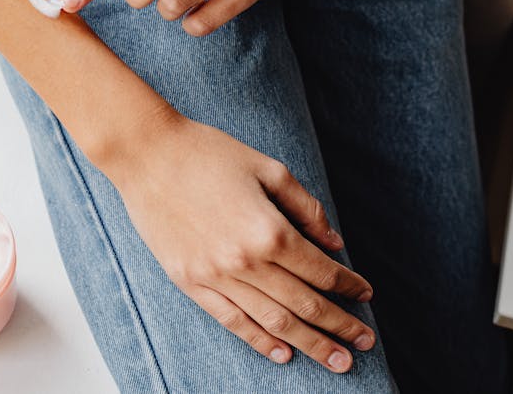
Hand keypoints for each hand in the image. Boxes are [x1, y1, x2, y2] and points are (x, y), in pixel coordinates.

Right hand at [100, 113, 375, 372]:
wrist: (146, 154)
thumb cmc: (208, 152)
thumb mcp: (268, 168)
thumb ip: (305, 207)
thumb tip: (333, 243)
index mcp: (270, 229)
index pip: (321, 270)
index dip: (349, 285)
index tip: (365, 293)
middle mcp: (245, 260)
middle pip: (304, 304)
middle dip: (340, 325)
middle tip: (366, 342)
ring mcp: (214, 275)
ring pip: (273, 321)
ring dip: (309, 344)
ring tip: (337, 360)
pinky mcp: (189, 280)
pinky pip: (231, 320)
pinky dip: (259, 340)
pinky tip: (282, 353)